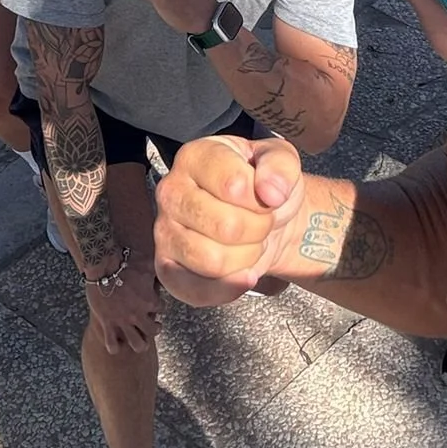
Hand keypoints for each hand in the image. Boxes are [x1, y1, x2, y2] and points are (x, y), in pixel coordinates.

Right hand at [84, 255, 162, 353]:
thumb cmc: (124, 263)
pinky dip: (115, 347)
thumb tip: (167, 263)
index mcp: (149, 300)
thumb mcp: (146, 264)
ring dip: (140, 343)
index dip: (159, 307)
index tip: (155, 305)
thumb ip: (157, 268)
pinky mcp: (108, 324)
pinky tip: (116, 345)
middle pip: (153, 331)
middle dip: (155, 329)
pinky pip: (112, 344)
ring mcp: (123, 321)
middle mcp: (138, 314)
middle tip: (153, 327)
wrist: (102, 267)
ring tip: (139, 341)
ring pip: (137, 343)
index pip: (161, 309)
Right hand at [154, 136, 306, 307]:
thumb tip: (271, 191)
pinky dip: (230, 288)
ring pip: (213, 261)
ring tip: (248, 242)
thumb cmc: (264, 187)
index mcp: (195, 157)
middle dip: (258, 230)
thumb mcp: (282, 161)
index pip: (234, 186)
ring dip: (246, 257)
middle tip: (261, 221)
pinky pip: (196, 290)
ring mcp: (164, 231)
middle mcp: (170, 191)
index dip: (262, 200)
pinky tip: (244, 274)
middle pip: (225, 227)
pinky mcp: (166, 268)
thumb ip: (280, 166)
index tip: (267, 195)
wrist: (266, 221)